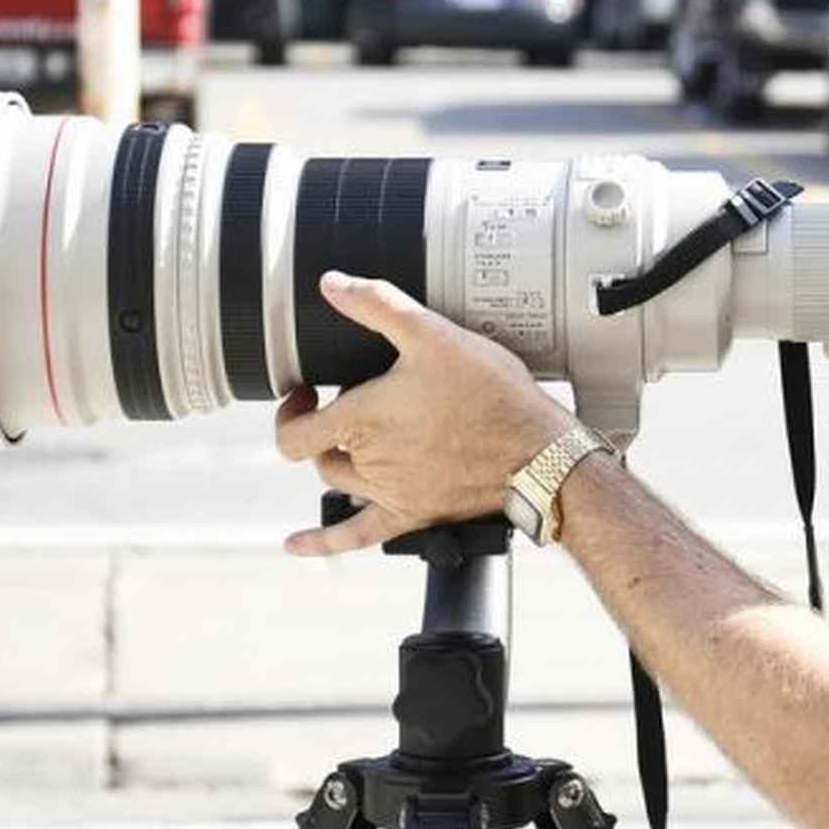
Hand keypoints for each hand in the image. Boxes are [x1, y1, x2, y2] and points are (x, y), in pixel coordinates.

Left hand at [273, 272, 573, 556]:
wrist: (538, 452)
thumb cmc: (491, 394)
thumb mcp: (433, 334)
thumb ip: (378, 305)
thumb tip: (332, 284)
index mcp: (362, 421)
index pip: (296, 431)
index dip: (290, 411)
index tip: (306, 391)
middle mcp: (369, 463)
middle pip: (319, 453)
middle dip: (321, 427)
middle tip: (338, 402)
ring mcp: (390, 493)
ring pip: (338, 485)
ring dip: (335, 462)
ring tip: (349, 441)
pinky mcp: (414, 515)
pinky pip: (356, 536)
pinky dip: (322, 542)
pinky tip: (296, 545)